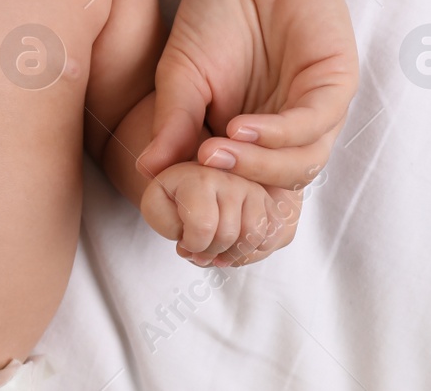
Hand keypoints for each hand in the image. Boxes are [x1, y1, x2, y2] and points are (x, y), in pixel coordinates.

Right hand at [137, 0, 358, 191]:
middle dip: (236, 183)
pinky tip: (240, 128)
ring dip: (258, 165)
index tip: (178, 199)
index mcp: (252, 139)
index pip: (243, 188)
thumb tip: (147, 172)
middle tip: (197, 169)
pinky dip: (279, 134)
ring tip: (214, 152)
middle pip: (273, 184)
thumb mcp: (181, 77)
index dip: (217, 200)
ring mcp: (314, 112)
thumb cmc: (215, 15)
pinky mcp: (335, 86)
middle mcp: (287, 133)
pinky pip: (314, 124)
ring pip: (299, 163)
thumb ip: (172, 124)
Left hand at [141, 161, 298, 266]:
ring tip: (215, 249)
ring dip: (232, 255)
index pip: (202, 226)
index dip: (191, 245)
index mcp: (201, 175)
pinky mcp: (275, 202)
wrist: (195, 181)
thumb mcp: (155, 203)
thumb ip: (160, 216)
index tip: (183, 242)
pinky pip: (273, 238)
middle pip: (230, 235)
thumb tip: (183, 234)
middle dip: (209, 253)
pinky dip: (253, 251)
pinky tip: (235, 246)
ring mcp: (258, 188)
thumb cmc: (175, 196)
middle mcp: (234, 177)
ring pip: (255, 238)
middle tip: (197, 248)